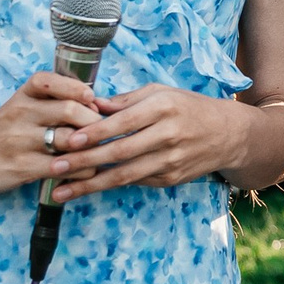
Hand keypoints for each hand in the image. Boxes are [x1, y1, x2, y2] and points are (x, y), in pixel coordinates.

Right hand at [0, 70, 106, 197]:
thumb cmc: (1, 133)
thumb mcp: (20, 107)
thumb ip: (52, 101)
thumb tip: (96, 104)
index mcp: (22, 95)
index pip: (52, 81)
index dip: (79, 89)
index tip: (92, 101)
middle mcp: (20, 113)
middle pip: (69, 110)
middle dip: (94, 122)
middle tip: (103, 133)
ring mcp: (19, 141)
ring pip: (70, 140)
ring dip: (91, 148)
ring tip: (98, 153)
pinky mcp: (21, 166)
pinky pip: (62, 167)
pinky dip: (80, 169)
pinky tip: (83, 171)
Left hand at [51, 84, 250, 198]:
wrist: (228, 134)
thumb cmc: (189, 107)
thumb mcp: (161, 93)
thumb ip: (126, 101)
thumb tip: (90, 103)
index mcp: (164, 108)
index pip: (123, 122)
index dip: (96, 133)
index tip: (70, 140)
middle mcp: (168, 135)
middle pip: (120, 152)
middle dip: (84, 162)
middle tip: (54, 168)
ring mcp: (170, 161)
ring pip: (124, 176)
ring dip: (89, 184)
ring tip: (61, 191)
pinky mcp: (170, 179)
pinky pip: (135, 182)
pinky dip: (109, 186)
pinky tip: (86, 188)